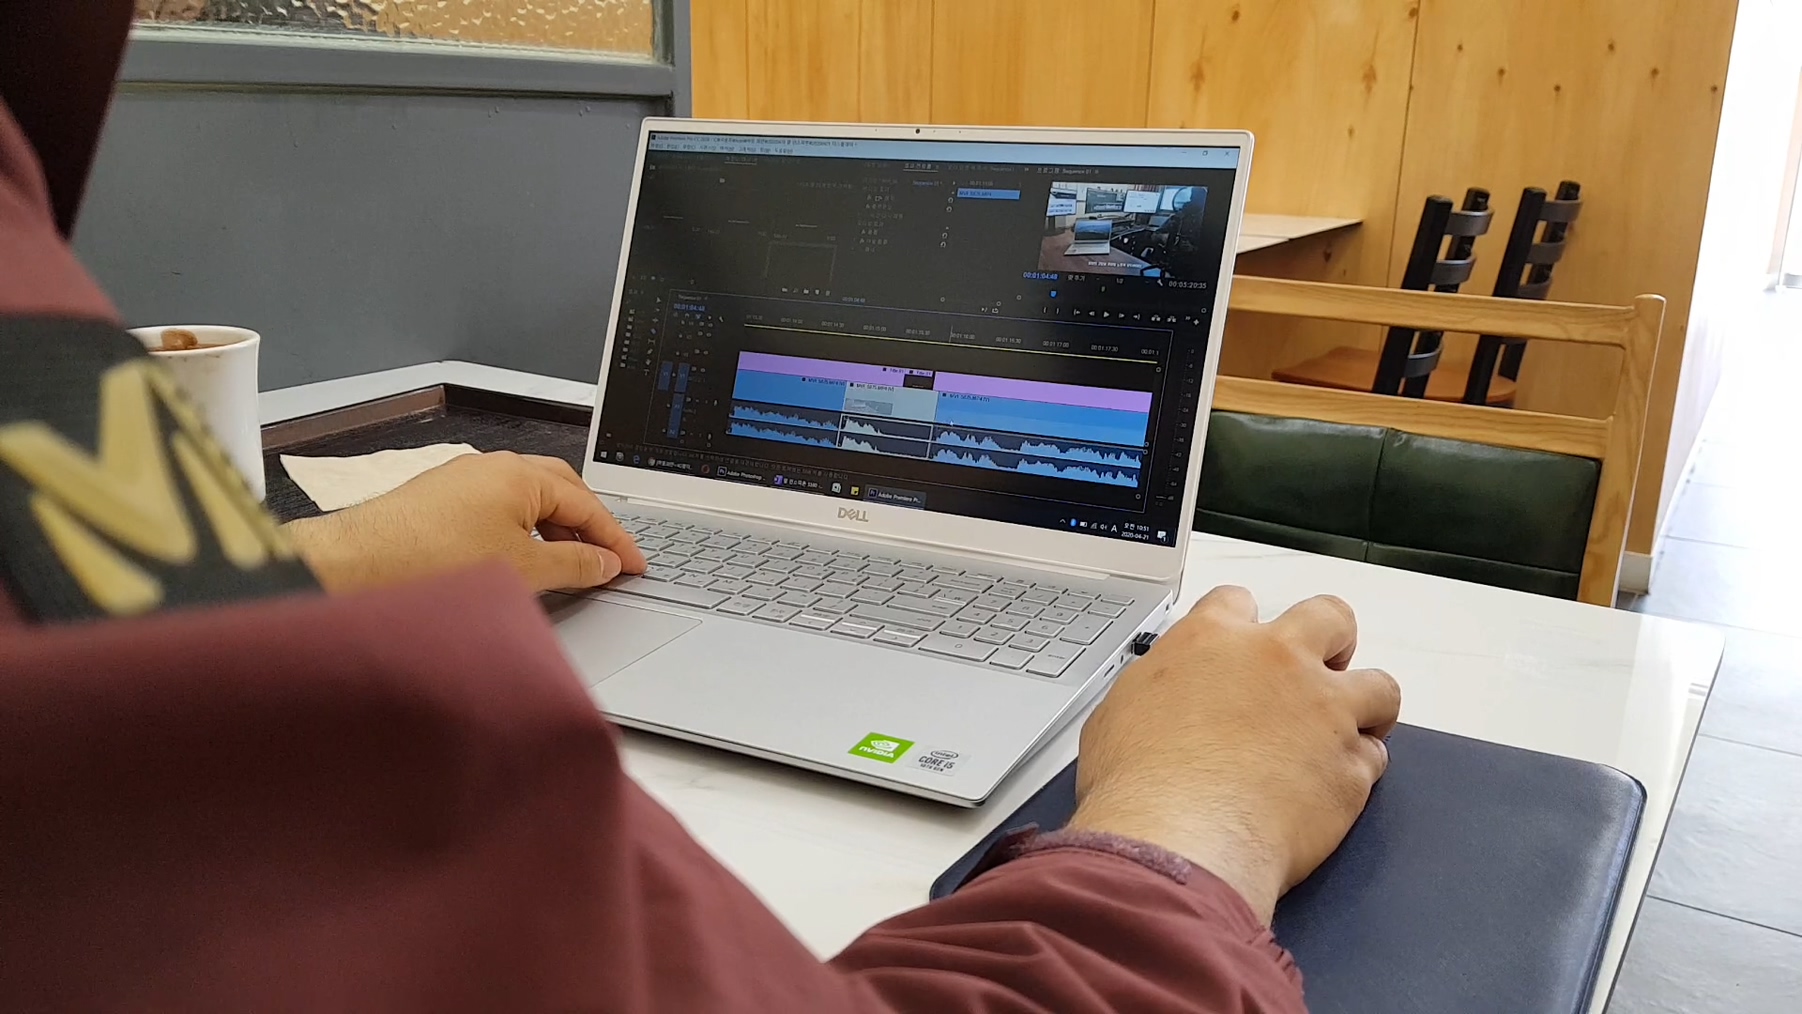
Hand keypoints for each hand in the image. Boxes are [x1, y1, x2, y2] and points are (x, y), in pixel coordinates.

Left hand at [284, 451, 645, 594]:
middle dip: (588, 526)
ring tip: (566, 567)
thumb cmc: (429, 559)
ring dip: (553, 530)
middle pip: (560, 492)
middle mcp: (491, 467)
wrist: (357, 566)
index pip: (586, 504)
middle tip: (607, 560)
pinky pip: (497, 510)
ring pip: (526, 500)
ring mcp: (463, 481)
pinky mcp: (439, 501)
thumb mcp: (523, 569)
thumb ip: (574, 565)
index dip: (615, 538)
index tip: (633, 564)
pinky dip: (521, 533)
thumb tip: (603, 563)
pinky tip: (518, 561)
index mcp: (519, 473)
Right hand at [1066, 585, 1399, 923]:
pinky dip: (1357, 770)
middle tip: (1319, 669)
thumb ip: (1158, 688)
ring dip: (1365, 706)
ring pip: (1379, 686)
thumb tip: (1163, 699)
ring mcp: (1323, 713)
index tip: (1243, 645)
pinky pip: (1372, 758)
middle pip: (1329, 618)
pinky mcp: (1350, 768)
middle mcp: (1276, 662)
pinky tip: (1332, 785)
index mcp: (1212, 640)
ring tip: (1343, 731)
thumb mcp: (1119, 713)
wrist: (1177, 839)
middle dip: (1331, 639)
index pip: (1237, 602)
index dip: (1242, 624)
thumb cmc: (1138, 783)